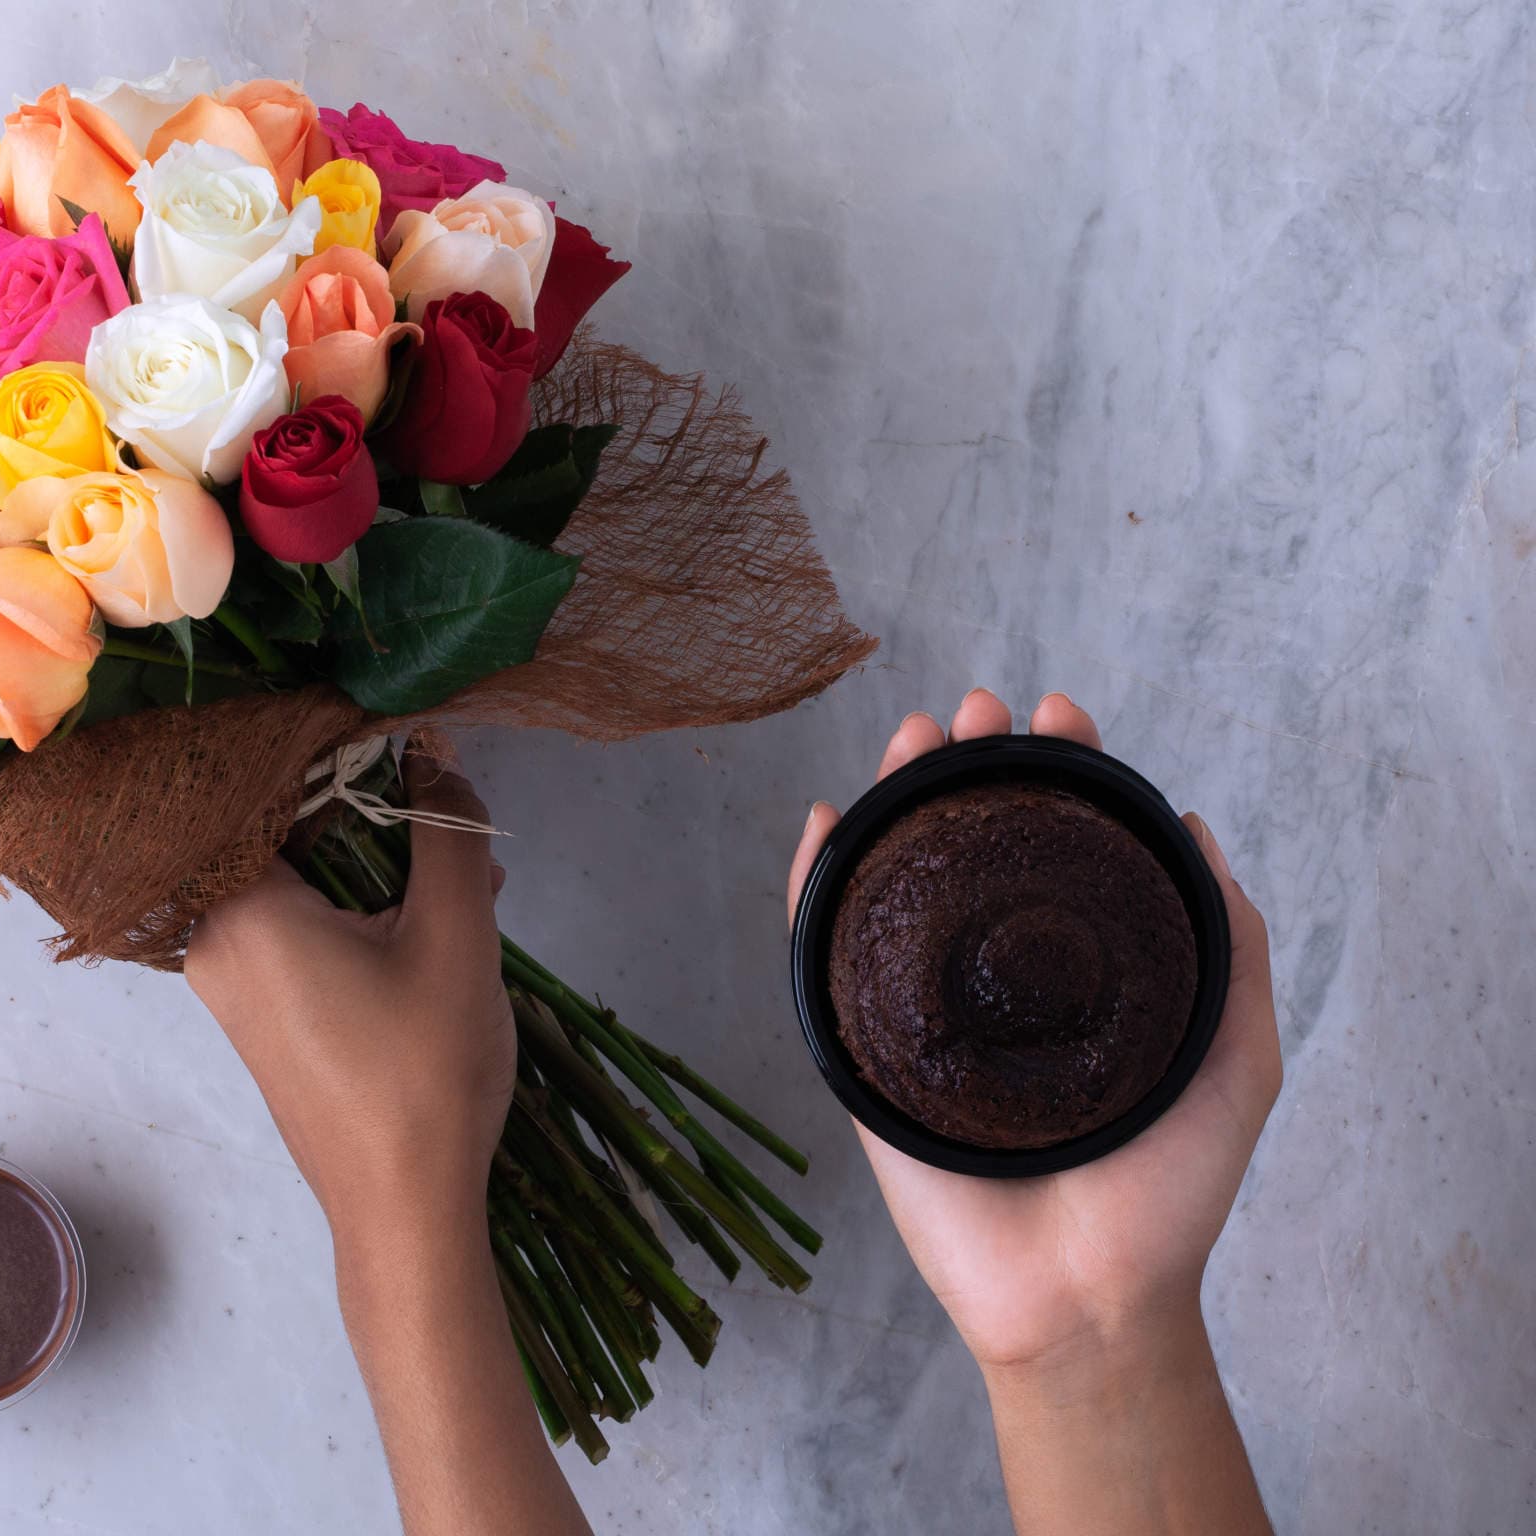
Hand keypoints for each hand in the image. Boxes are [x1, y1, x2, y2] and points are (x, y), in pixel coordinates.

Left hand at [186, 743, 513, 1245]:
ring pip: (300, 881)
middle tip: (453, 824)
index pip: (263, 780)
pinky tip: (438, 927)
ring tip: (470, 884)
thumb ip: (446, 828)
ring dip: (378, 867)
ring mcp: (231, 982)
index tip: (398, 730)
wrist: (403, 1211)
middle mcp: (213, 938)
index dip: (333, 745)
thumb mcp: (457, 934)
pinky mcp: (259, 1015)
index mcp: (240, 908)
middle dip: (372, 815)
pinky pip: (300, 928)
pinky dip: (359, 912)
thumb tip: (433, 748)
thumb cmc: (424, 1072)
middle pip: (283, 829)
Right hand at [787, 688, 1281, 1373]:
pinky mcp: (864, 1053)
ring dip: (894, 797)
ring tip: (911, 737)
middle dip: (968, 762)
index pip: (1055, 844)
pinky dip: (811, 881)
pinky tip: (826, 819)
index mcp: (1073, 968)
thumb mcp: (1236, 1054)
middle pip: (968, 843)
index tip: (1060, 714)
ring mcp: (924, 1008)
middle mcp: (994, 975)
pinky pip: (821, 954)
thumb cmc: (1170, 1192)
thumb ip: (1231, 944)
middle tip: (975, 711)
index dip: (1054, 770)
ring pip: (894, 880)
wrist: (1091, 1295)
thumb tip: (1193, 824)